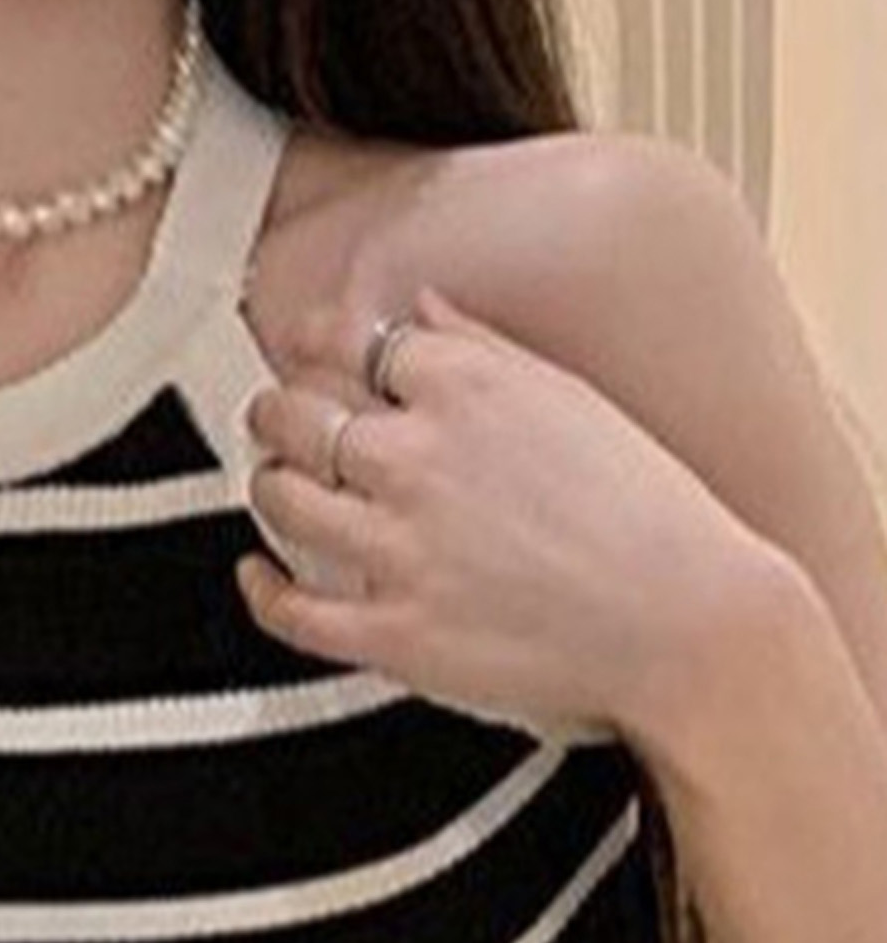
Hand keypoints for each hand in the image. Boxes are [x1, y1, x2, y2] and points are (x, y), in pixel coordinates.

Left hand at [237, 284, 771, 743]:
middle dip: (277, 411)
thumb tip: (422, 310)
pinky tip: (258, 574)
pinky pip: (291, 610)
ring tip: (277, 482)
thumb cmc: (647, 512)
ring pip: (281, 499)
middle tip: (274, 416)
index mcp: (464, 389)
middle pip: (298, 414)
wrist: (686, 619)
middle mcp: (416, 459)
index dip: (321, 349)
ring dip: (268, 484)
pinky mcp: (392, 632)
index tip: (307, 353)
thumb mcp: (570, 397)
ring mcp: (397, 549)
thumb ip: (483, 347)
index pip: (352, 346)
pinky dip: (262, 589)